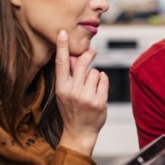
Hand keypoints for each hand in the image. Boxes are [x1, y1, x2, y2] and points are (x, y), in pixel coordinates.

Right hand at [54, 30, 108, 155]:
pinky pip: (104, 79)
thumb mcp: (64, 93)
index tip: (62, 33)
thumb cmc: (71, 110)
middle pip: (82, 62)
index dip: (61, 46)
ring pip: (95, 71)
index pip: (60, 63)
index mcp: (61, 88)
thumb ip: (67, 74)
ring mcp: (86, 97)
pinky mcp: (99, 101)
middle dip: (88, 54)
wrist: (79, 132)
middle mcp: (73, 91)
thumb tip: (70, 55)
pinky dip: (103, 81)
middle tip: (92, 51)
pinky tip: (98, 90)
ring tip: (91, 86)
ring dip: (95, 75)